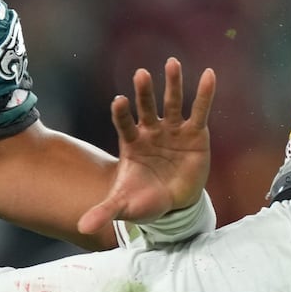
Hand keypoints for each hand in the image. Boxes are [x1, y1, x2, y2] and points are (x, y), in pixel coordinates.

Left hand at [77, 57, 217, 236]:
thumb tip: (81, 228)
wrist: (173, 205)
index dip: (122, 113)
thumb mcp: (124, 206)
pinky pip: (199, 112)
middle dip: (144, 92)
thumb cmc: (144, 200)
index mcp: (132, 144)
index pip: (124, 124)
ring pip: (172, 104)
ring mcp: (173, 131)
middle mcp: (151, 132)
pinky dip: (205, 94)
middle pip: (146, 108)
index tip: (119, 101)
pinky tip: (209, 74)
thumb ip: (105, 212)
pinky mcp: (195, 134)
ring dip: (173, 84)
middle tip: (141, 74)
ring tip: (172, 63)